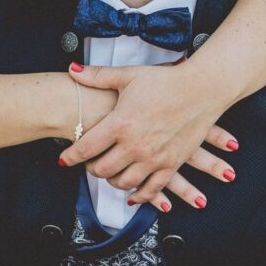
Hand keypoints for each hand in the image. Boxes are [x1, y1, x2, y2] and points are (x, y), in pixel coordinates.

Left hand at [62, 62, 238, 211]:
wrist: (202, 89)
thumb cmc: (165, 81)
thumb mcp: (128, 75)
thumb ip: (97, 76)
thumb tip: (72, 70)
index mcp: (120, 123)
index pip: (85, 148)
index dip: (70, 156)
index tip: (63, 159)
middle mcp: (134, 145)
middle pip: (101, 169)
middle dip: (90, 168)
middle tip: (88, 162)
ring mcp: (153, 158)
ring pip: (123, 182)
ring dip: (111, 180)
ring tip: (109, 171)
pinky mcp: (171, 164)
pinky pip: (151, 190)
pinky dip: (139, 195)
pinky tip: (132, 194)